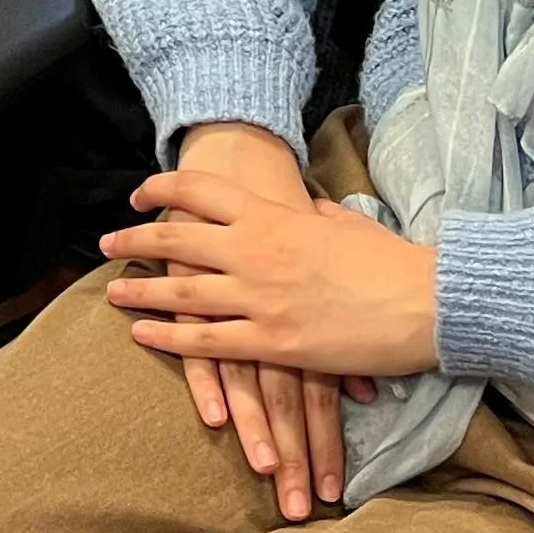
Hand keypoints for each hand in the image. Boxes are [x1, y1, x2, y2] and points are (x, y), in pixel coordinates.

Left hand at [106, 125, 360, 519]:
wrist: (424, 301)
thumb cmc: (389, 258)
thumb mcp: (340, 220)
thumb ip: (306, 213)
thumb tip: (296, 205)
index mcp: (273, 215)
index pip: (200, 192)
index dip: (163, 190)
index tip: (140, 195)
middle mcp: (254, 251)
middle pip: (177, 240)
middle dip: (137, 240)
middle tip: (108, 243)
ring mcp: (259, 298)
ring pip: (182, 292)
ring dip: (142, 291)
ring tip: (114, 292)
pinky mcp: (271, 342)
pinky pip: (207, 341)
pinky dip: (169, 338)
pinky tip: (144, 335)